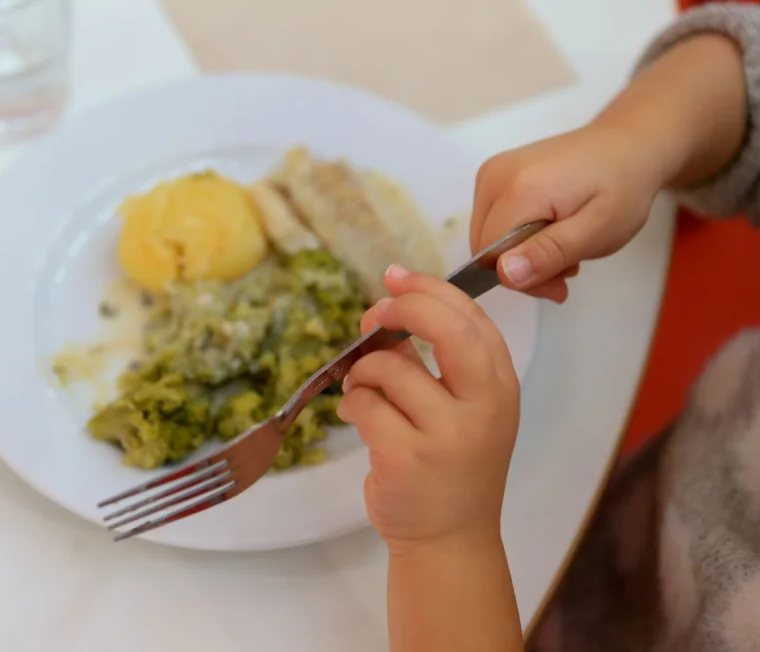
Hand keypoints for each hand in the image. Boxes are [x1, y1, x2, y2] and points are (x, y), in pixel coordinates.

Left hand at [336, 265, 519, 552]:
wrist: (450, 537)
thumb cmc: (452, 465)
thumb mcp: (461, 409)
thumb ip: (432, 362)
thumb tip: (383, 310)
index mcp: (500, 385)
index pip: (470, 317)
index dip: (429, 289)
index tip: (397, 277)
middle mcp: (483, 406)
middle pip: (444, 328)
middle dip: (402, 309)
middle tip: (375, 316)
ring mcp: (447, 434)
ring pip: (389, 368)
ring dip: (363, 372)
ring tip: (362, 391)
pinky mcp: (406, 457)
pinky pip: (364, 404)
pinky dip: (352, 405)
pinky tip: (357, 418)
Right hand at [470, 123, 663, 302]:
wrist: (627, 144)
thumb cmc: (622, 187)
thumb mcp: (598, 229)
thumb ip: (550, 253)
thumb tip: (505, 275)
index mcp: (516, 188)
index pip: (491, 255)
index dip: (521, 277)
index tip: (560, 282)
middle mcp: (493, 177)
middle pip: (484, 248)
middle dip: (522, 269)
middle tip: (567, 268)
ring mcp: (490, 174)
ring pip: (486, 239)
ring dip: (521, 255)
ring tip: (563, 248)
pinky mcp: (493, 176)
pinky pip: (492, 223)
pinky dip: (517, 238)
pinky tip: (549, 231)